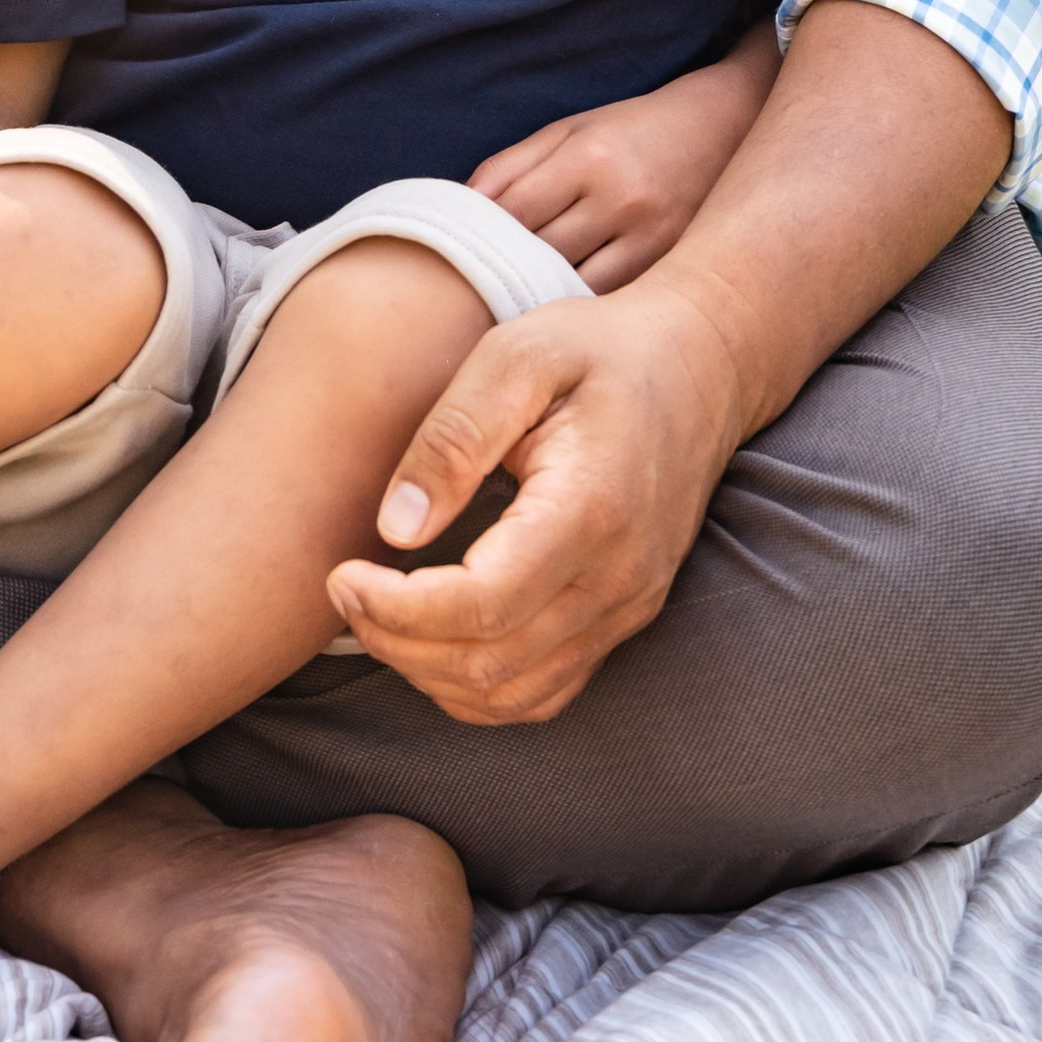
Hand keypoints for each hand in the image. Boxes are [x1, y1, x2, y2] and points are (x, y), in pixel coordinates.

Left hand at [333, 2, 1018, 722]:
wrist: (702, 365)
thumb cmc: (599, 348)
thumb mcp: (516, 356)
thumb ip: (453, 438)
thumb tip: (393, 528)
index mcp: (591, 507)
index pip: (483, 605)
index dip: (397, 609)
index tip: (340, 572)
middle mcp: (619, 577)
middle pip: (490, 663)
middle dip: (396, 641)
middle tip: (343, 586)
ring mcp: (628, 608)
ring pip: (513, 694)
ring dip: (427, 671)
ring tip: (375, 610)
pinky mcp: (623, 620)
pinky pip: (542, 691)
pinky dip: (474, 685)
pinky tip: (428, 636)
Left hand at [468, 34, 779, 289]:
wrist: (725, 126)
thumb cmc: (633, 130)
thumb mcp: (570, 129)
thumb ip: (510, 166)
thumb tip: (457, 208)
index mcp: (588, 156)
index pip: (514, 212)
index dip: (477, 238)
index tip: (451, 256)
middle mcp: (622, 198)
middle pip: (540, 254)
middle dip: (500, 273)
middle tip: (463, 295)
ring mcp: (652, 237)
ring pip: (574, 288)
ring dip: (536, 299)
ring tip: (506, 308)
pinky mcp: (671, 263)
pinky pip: (610, 300)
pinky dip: (579, 308)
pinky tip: (558, 314)